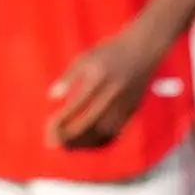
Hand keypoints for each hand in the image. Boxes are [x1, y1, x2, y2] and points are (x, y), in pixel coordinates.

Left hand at [48, 26, 168, 150]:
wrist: (145, 48)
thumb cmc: (110, 52)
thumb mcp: (85, 58)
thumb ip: (68, 78)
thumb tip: (52, 97)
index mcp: (98, 79)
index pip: (75, 107)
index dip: (60, 121)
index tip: (48, 128)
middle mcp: (113, 93)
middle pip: (88, 124)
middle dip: (68, 137)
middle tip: (54, 143)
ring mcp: (125, 103)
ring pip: (103, 132)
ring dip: (84, 142)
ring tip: (68, 145)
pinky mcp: (133, 109)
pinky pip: (116, 131)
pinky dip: (100, 141)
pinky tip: (88, 141)